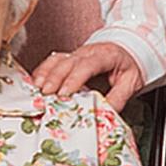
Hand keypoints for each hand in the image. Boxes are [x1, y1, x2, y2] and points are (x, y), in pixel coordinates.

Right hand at [32, 38, 146, 111]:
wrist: (127, 52)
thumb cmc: (127, 67)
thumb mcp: (131, 83)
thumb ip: (118, 98)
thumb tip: (104, 114)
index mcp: (105, 56)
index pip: (87, 65)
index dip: (74, 78)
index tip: (65, 93)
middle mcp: (88, 52)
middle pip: (67, 61)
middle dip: (55, 78)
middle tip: (46, 95)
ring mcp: (76, 53)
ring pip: (57, 60)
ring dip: (45, 74)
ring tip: (37, 89)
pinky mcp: (68, 58)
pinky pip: (51, 61)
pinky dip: (42, 72)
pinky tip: (35, 83)